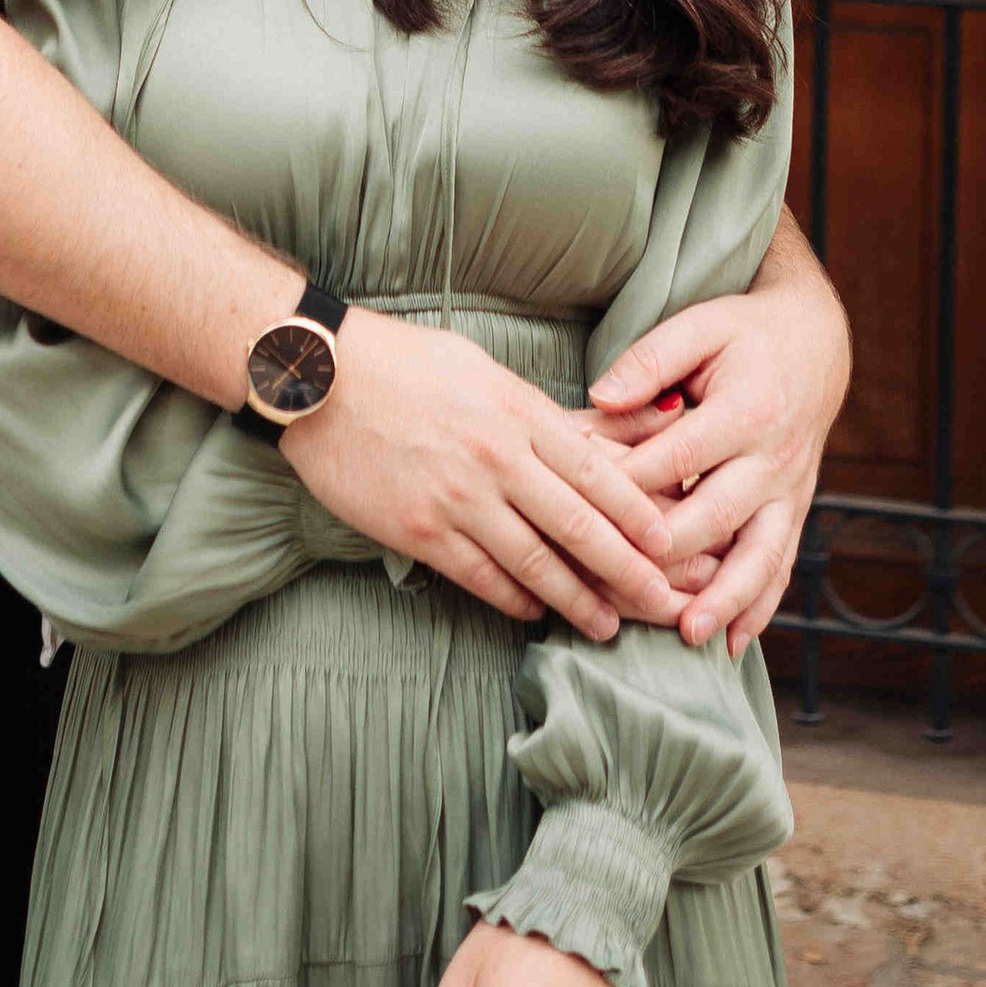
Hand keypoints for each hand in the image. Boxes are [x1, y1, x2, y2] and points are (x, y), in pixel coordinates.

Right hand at [282, 306, 686, 643]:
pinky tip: (534, 613)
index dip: (636, 512)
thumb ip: (528, 410)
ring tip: (605, 624)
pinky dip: (513, 599)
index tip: (668, 541)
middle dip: (626, 569)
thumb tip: (580, 440)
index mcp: (516, 411)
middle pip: (577, 525)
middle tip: (662, 601)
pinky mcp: (418, 530)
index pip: (594, 472)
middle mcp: (495, 458)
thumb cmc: (400, 362)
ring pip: (533, 562)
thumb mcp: (478, 367)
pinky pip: (479, 576)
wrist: (318, 378)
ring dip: (575, 599)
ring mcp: (456, 499)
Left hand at [586, 214, 850, 651]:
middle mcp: (774, 458)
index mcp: (747, 409)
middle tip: (621, 588)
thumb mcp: (699, 327)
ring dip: (726, 598)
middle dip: (671, 555)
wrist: (816, 343)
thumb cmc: (745, 333)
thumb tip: (599, 397)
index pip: (678, 457)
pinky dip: (761, 607)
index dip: (629, 485)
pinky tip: (733, 643)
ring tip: (690, 633)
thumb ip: (649, 360)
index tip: (583, 511)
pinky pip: (782, 565)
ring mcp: (790, 491)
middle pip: (718, 515)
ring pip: (762, 555)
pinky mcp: (795, 510)